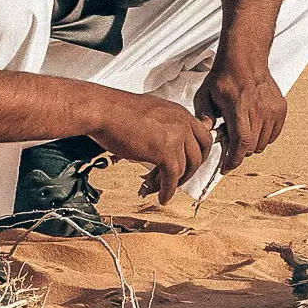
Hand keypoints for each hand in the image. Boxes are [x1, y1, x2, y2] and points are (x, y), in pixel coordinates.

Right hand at [88, 93, 213, 202]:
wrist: (104, 110)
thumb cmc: (118, 111)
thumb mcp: (151, 112)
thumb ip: (165, 124)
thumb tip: (167, 141)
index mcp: (180, 113)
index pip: (203, 136)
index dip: (199, 154)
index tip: (192, 165)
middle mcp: (182, 123)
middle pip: (199, 154)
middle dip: (191, 171)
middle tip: (179, 179)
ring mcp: (175, 137)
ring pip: (185, 168)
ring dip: (174, 182)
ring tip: (160, 188)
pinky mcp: (164, 151)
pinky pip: (172, 177)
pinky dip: (168, 190)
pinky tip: (163, 196)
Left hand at [197, 63, 287, 171]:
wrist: (246, 58)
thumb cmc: (224, 76)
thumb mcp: (205, 94)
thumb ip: (204, 116)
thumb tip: (205, 134)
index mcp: (239, 106)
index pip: (242, 141)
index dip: (234, 159)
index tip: (226, 168)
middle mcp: (259, 109)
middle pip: (252, 146)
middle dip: (239, 150)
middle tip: (230, 138)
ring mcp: (272, 109)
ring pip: (263, 143)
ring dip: (251, 143)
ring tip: (241, 128)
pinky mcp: (281, 109)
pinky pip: (273, 135)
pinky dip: (263, 136)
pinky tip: (253, 125)